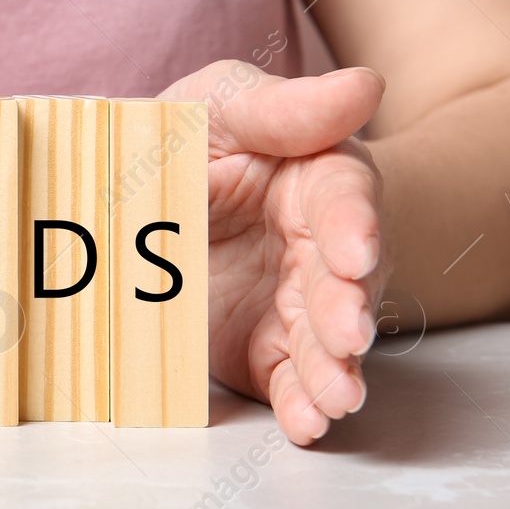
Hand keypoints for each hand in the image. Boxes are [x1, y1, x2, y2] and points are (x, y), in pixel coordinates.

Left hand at [161, 61, 389, 445]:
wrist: (145, 196)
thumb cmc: (196, 136)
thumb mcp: (222, 104)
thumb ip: (283, 106)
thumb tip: (364, 85)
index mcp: (314, 177)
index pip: (344, 198)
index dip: (353, 224)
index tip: (354, 252)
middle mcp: (317, 245)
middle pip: (344, 279)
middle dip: (346, 308)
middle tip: (346, 334)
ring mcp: (292, 300)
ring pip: (325, 339)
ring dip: (333, 369)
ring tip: (335, 397)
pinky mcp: (261, 345)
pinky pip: (286, 378)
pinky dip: (300, 404)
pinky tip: (309, 424)